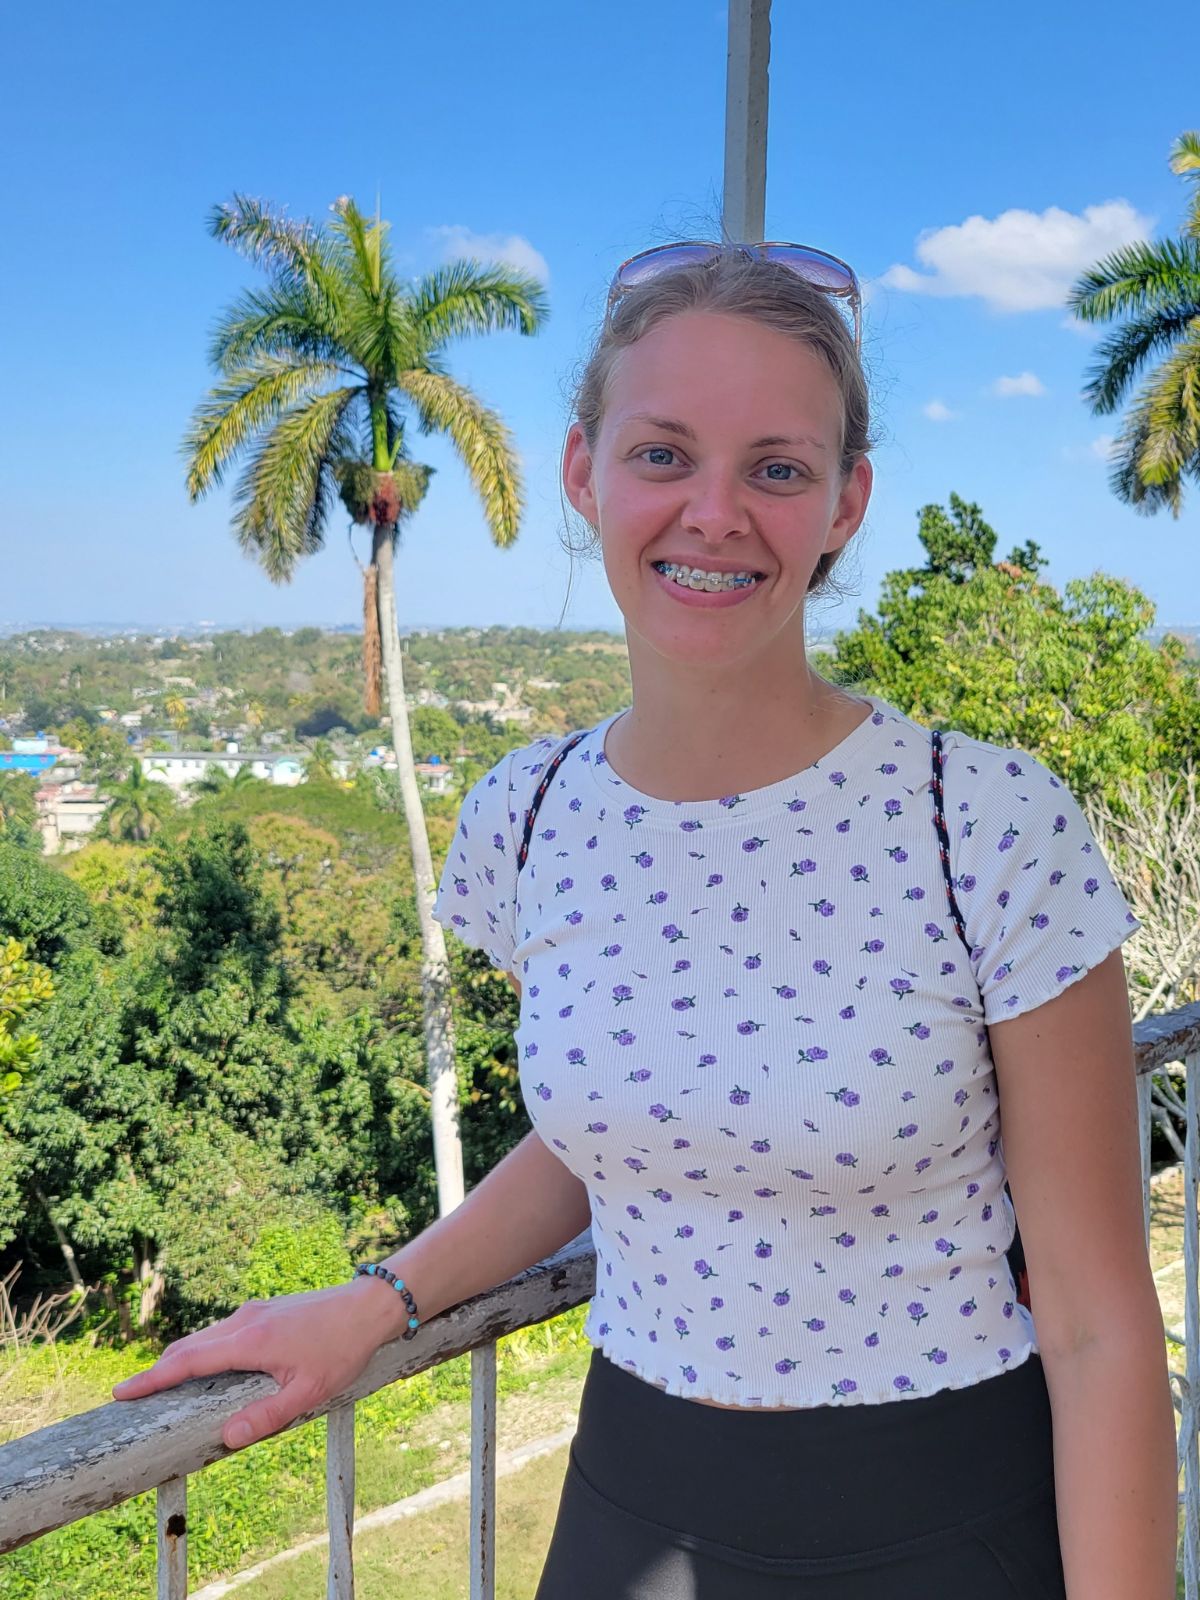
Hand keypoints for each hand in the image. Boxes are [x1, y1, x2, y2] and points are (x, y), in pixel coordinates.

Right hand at [111, 1283, 390, 1450]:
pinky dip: (203, 1349)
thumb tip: (226, 1439)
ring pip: (205, 1337)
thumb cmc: (342, 1349)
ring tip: (160, 1384)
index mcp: (249, 1340)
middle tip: (131, 1395)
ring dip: (181, 1359)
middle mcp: (244, 1320)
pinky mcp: (264, 1311)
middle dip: (158, 1370)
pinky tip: (205, 1366)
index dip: (153, 1378)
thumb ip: (266, 1416)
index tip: (122, 1392)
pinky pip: (222, 1331)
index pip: (188, 1362)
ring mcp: (254, 1312)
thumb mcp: (308, 1392)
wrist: (368, 1306)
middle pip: (190, 1347)